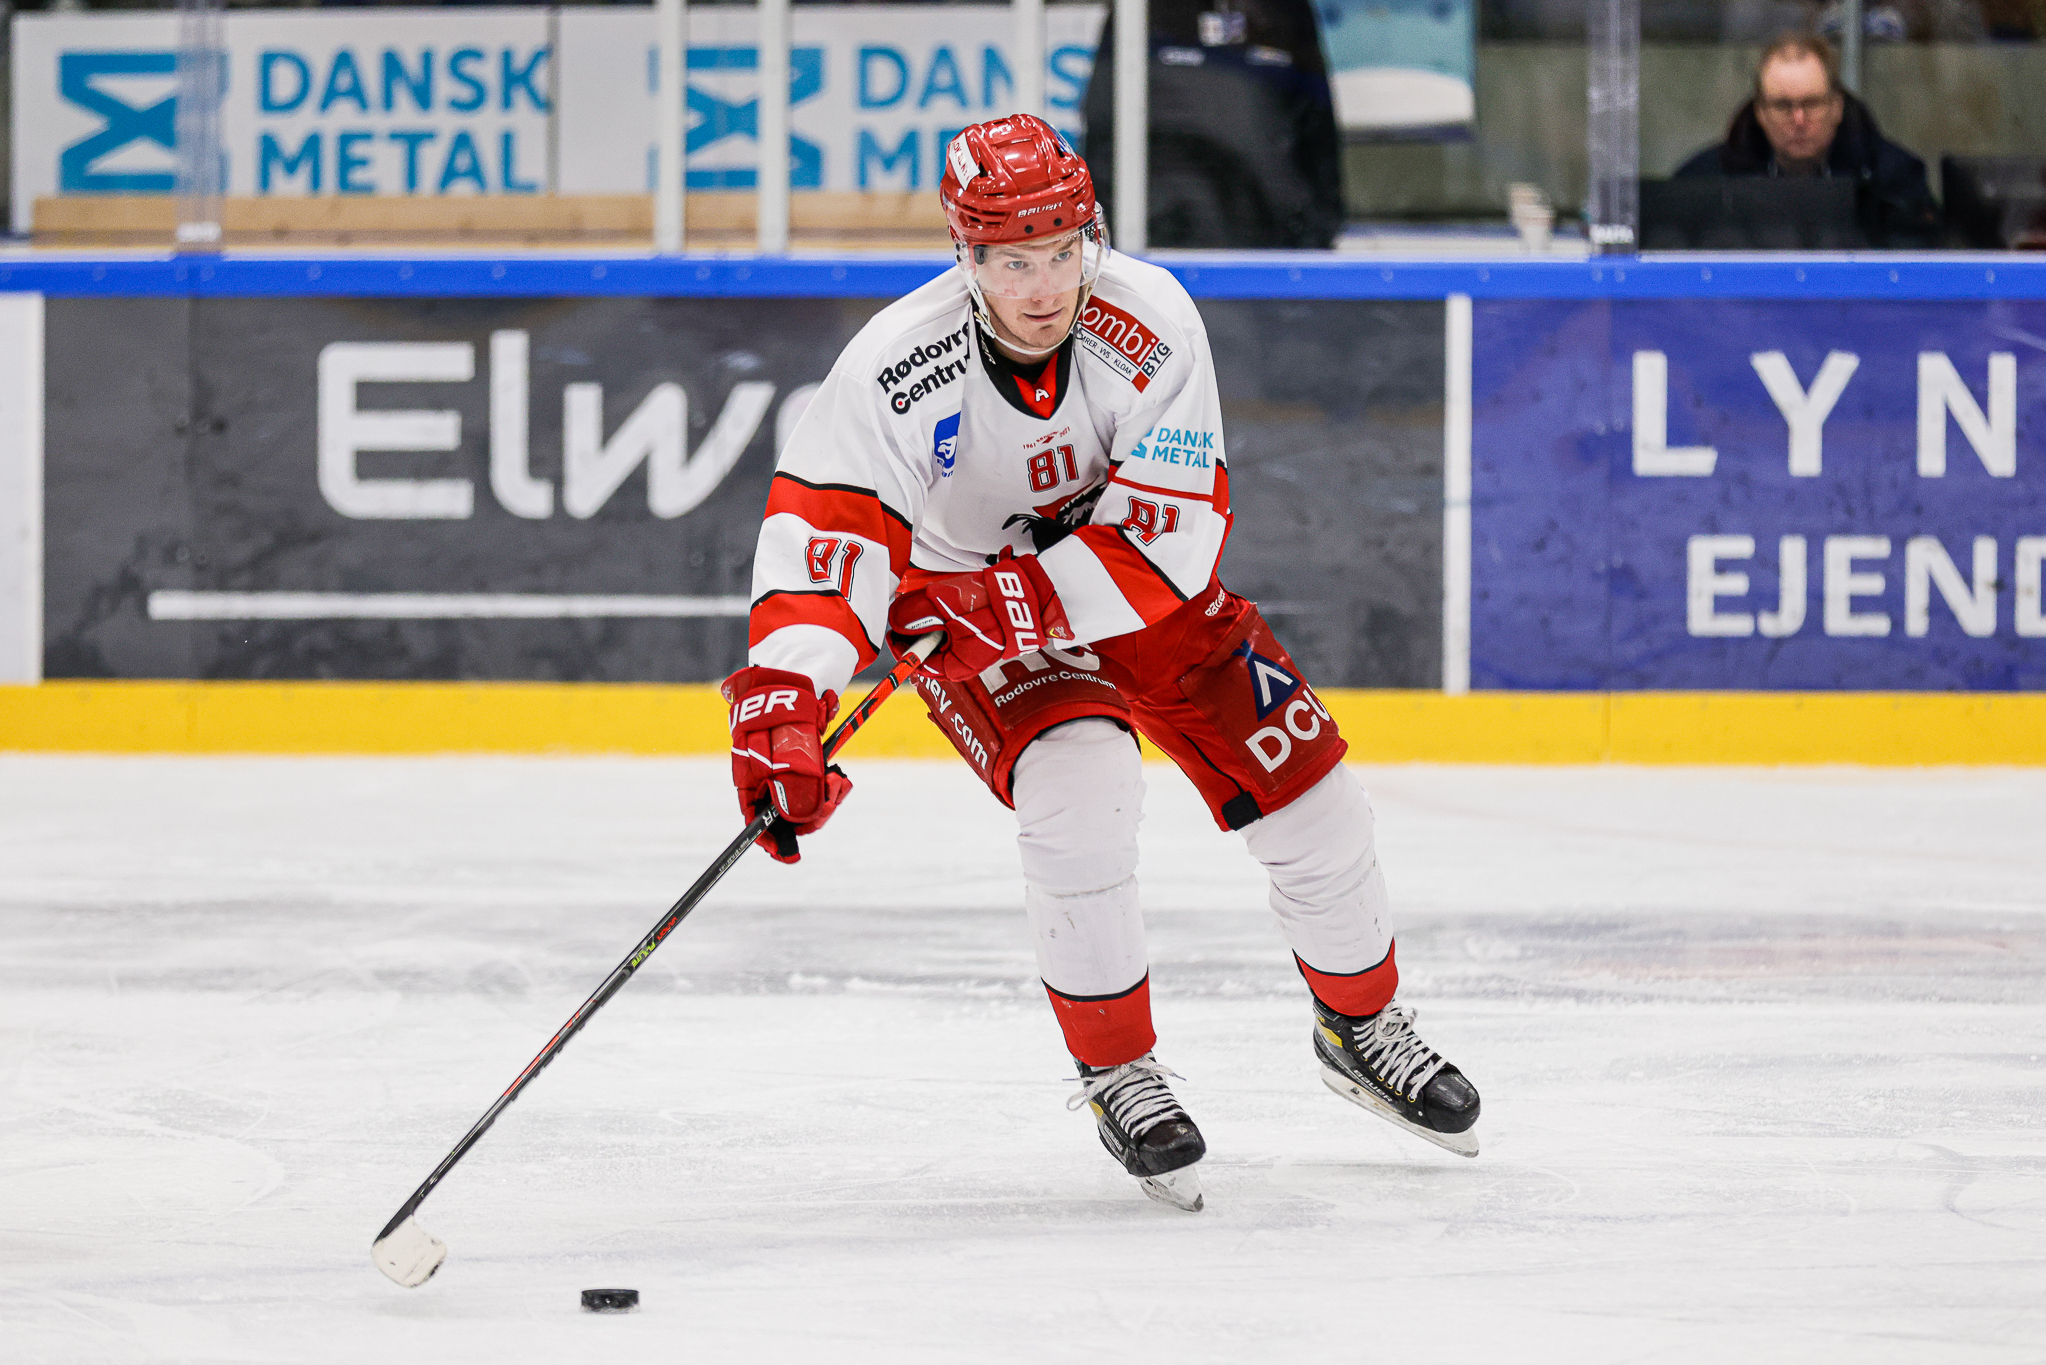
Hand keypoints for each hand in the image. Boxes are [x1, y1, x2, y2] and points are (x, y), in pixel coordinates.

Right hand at [721, 666, 852, 863]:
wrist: (798, 671)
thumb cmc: (787, 709)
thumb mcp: (793, 752)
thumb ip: (794, 787)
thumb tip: (798, 821)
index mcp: (749, 774)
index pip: (754, 817)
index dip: (770, 838)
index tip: (788, 854)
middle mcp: (763, 773)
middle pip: (784, 811)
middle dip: (812, 814)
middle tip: (835, 799)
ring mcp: (782, 765)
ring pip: (804, 798)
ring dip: (825, 797)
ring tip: (840, 783)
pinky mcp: (801, 757)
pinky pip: (815, 781)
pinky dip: (828, 781)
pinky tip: (837, 776)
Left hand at [887, 552, 1069, 680]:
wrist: (1032, 591)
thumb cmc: (989, 602)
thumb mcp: (940, 604)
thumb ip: (912, 615)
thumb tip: (895, 621)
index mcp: (957, 666)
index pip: (918, 662)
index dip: (902, 644)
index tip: (893, 628)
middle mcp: (968, 662)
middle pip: (931, 647)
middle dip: (920, 627)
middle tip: (915, 608)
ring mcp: (979, 647)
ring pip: (945, 634)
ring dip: (937, 617)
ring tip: (940, 599)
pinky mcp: (988, 632)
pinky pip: (961, 625)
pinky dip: (953, 613)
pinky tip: (958, 598)